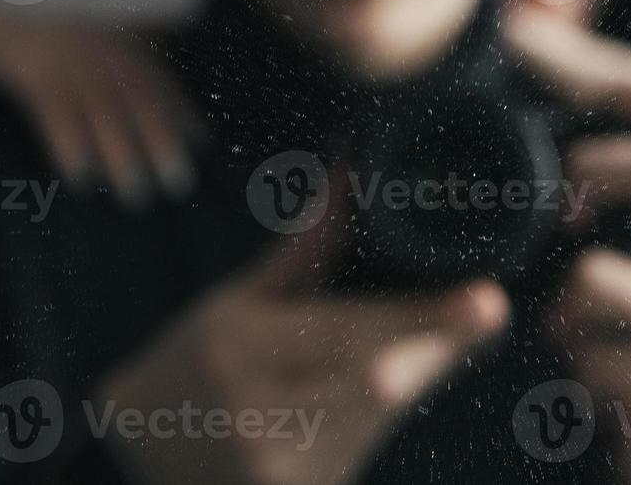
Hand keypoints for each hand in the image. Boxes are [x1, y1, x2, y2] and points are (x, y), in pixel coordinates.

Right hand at [0, 4, 196, 205]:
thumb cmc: (30, 28)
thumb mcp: (76, 33)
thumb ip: (112, 57)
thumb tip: (143, 105)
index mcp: (113, 33)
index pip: (156, 76)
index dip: (180, 110)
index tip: (202, 145)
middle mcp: (98, 39)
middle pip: (139, 93)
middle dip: (162, 139)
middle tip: (180, 184)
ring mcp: (64, 50)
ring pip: (102, 106)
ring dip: (121, 153)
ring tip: (137, 196)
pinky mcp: (27, 64)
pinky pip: (54, 109)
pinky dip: (70, 144)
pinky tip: (80, 179)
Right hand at [98, 196, 510, 484]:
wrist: (143, 460)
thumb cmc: (193, 364)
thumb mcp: (236, 301)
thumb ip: (305, 251)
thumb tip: (352, 176)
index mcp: (239, 350)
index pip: (347, 332)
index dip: (421, 320)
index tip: (485, 301)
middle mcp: (261, 416)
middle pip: (377, 382)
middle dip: (438, 343)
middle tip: (487, 306)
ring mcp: (285, 470)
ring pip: (381, 416)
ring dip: (424, 368)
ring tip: (458, 328)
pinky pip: (367, 443)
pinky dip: (393, 405)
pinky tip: (409, 368)